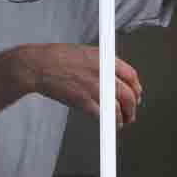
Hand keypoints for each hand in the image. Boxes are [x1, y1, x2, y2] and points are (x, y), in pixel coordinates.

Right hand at [19, 44, 141, 126]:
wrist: (39, 65)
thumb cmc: (60, 57)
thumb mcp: (88, 53)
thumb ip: (104, 64)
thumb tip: (117, 78)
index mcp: (106, 59)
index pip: (131, 75)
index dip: (136, 88)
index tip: (137, 95)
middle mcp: (103, 73)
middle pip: (129, 94)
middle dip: (133, 106)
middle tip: (132, 112)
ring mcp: (94, 88)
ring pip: (118, 107)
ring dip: (124, 117)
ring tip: (124, 121)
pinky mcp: (83, 101)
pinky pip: (103, 115)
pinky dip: (110, 122)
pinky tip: (112, 124)